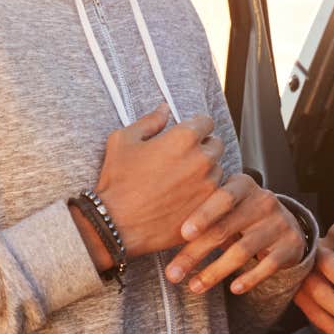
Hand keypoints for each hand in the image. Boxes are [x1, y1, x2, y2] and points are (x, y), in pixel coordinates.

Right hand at [88, 104, 226, 257]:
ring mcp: (208, 185)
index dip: (196, 127)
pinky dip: (205, 193)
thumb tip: (165, 108)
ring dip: (205, 171)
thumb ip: (150, 121)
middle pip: (216, 144)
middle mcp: (202, 159)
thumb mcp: (124, 141)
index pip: (206, 122)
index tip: (187, 135)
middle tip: (182, 159)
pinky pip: (216, 194)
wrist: (116, 224)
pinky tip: (185, 197)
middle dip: (202, 147)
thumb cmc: (117, 181)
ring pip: (218, 170)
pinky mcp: (208, 208)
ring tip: (180, 181)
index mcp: (184, 138)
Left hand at [161, 175, 307, 294]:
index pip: (222, 198)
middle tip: (173, 274)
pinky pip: (268, 265)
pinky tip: (233, 289)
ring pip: (243, 250)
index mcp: (243, 185)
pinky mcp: (290, 245)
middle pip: (226, 229)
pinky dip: (250, 279)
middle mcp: (263, 201)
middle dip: (195, 253)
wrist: (285, 224)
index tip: (183, 233)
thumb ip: (200, 208)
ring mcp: (279, 223)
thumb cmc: (242, 214)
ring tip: (194, 287)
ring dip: (215, 272)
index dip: (203, 215)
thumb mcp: (226, 203)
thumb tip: (154, 228)